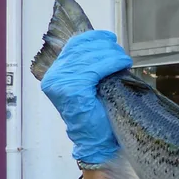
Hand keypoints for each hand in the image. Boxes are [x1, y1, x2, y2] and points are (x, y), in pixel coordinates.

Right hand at [41, 30, 132, 164]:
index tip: (110, 39)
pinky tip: (122, 64)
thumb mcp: (90, 85)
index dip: (94, 38)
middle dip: (106, 48)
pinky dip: (111, 63)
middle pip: (83, 49)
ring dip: (112, 54)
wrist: (96, 140)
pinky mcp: (72, 89)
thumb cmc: (96, 113)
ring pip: (91, 56)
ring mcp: (61, 83)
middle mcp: (54, 76)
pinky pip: (95, 68)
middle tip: (121, 55)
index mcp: (55, 73)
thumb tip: (105, 45)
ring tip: (124, 60)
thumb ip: (89, 66)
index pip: (74, 45)